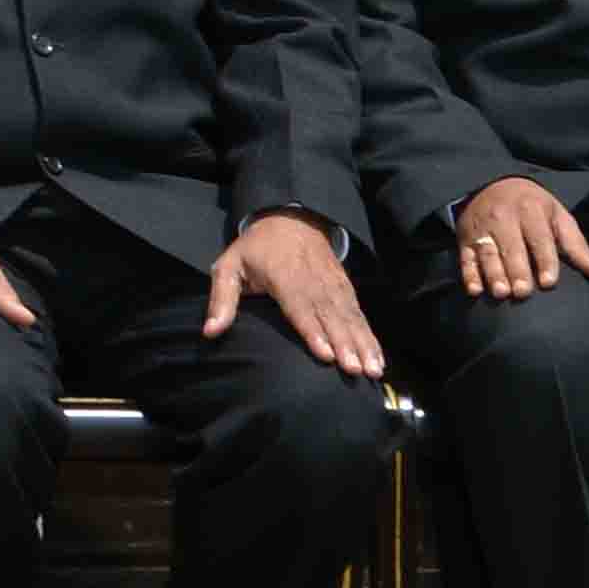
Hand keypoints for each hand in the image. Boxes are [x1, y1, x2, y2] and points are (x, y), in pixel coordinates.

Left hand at [213, 207, 381, 378]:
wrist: (291, 216)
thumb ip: (221, 300)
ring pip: (349, 317)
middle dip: (344, 344)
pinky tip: (378, 359)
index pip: (299, 306)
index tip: (325, 355)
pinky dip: (370, 337)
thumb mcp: (230, 266)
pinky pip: (359, 315)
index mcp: (283, 276)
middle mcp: (312, 280)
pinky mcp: (345, 288)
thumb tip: (210, 331)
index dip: (312, 331)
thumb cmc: (256, 248)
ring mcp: (332, 284)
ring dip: (362, 344)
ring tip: (372, 370)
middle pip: (330, 316)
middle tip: (354, 371)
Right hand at [453, 173, 588, 304]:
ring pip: (487, 252)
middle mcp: (504, 217)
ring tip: (501, 293)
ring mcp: (482, 228)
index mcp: (531, 210)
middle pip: (511, 246)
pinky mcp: (465, 237)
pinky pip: (465, 256)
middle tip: (523, 292)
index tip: (548, 282)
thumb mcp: (557, 217)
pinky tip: (475, 290)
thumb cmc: (533, 206)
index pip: (539, 237)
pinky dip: (468, 274)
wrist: (490, 183)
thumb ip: (577, 246)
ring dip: (493, 273)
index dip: (544, 260)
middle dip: (517, 270)